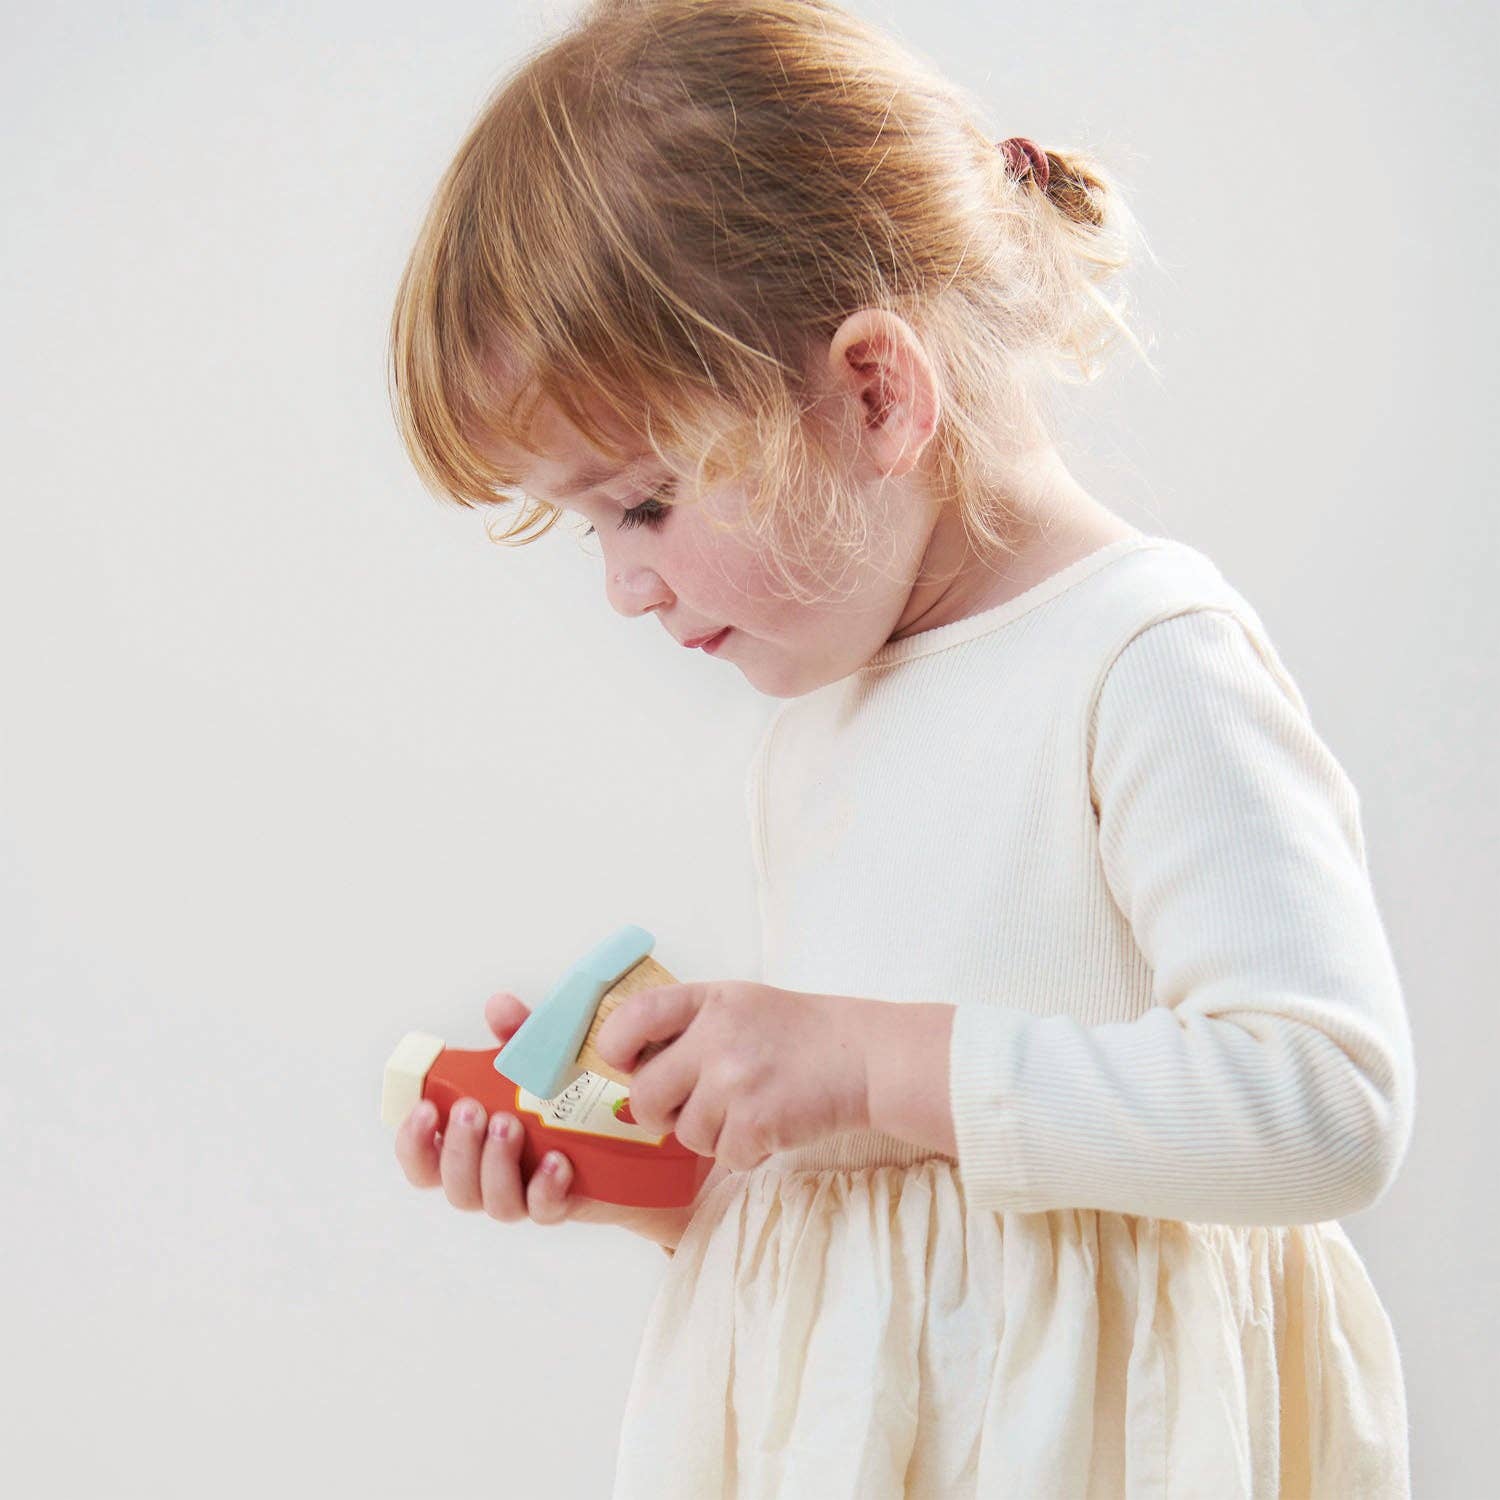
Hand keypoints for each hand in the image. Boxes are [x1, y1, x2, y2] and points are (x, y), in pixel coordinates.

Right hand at [393, 990, 690, 1244]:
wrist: (638, 1139)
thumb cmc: (573, 1096)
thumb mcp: (545, 1057)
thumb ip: (519, 1035)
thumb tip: (499, 1005)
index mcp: (473, 1143)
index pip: (423, 1157)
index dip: (412, 1140)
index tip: (426, 1108)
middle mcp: (491, 1175)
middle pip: (452, 1184)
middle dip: (458, 1148)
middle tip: (476, 1110)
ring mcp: (526, 1194)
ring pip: (491, 1202)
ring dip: (494, 1165)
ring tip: (511, 1125)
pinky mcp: (562, 1205)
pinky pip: (544, 1210)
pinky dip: (544, 1188)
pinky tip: (557, 1162)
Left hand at [593, 981, 871, 1171]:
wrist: (864, 1057)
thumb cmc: (796, 1033)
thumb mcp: (739, 1004)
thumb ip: (687, 1024)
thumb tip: (628, 1064)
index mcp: (708, 1001)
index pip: (631, 1017)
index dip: (615, 1046)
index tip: (627, 1062)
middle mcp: (716, 1037)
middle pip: (645, 1095)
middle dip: (659, 1113)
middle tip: (689, 1105)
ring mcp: (736, 1081)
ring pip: (685, 1135)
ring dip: (712, 1134)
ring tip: (748, 1109)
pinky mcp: (757, 1122)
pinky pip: (723, 1156)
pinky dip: (745, 1151)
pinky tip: (769, 1126)